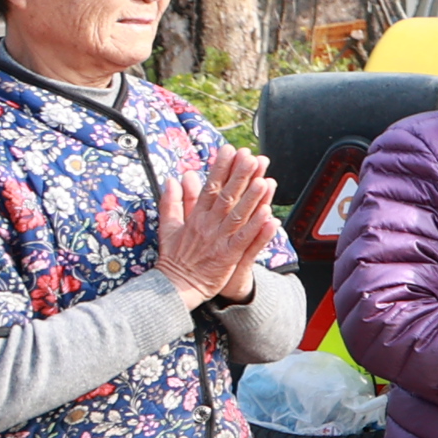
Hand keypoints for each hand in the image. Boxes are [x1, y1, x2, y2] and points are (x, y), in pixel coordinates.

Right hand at [154, 149, 276, 303]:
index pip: (210, 187)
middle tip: (251, 157)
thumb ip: (172, 202)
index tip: (230, 150)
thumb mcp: (168, 227)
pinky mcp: (227, 256)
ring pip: (238, 215)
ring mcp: (219, 240)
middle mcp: (208, 225)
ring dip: (252, 198)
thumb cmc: (175, 258)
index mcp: (196, 217)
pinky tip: (268, 215)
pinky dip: (256, 228)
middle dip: (240, 176)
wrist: (174, 287)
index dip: (221, 168)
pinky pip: (244, 240)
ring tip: (264, 180)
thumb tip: (173, 179)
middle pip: (226, 196)